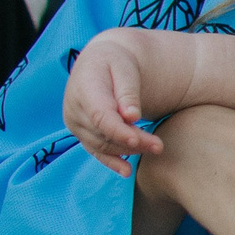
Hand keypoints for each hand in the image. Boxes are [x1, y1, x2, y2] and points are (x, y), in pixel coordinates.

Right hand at [64, 33, 165, 174]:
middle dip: (132, 141)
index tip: (138, 140)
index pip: (100, 116)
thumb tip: (131, 116)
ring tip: (155, 149)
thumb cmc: (116, 62)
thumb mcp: (125, 68)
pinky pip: (95, 150)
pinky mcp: (82, 132)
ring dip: (128, 150)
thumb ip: (127, 91)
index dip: (118, 131)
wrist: (99, 62)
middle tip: (159, 146)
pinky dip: (111, 161)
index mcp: (84, 90)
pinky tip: (126, 172)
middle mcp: (75, 109)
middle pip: (104, 133)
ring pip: (102, 144)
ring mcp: (76, 123)